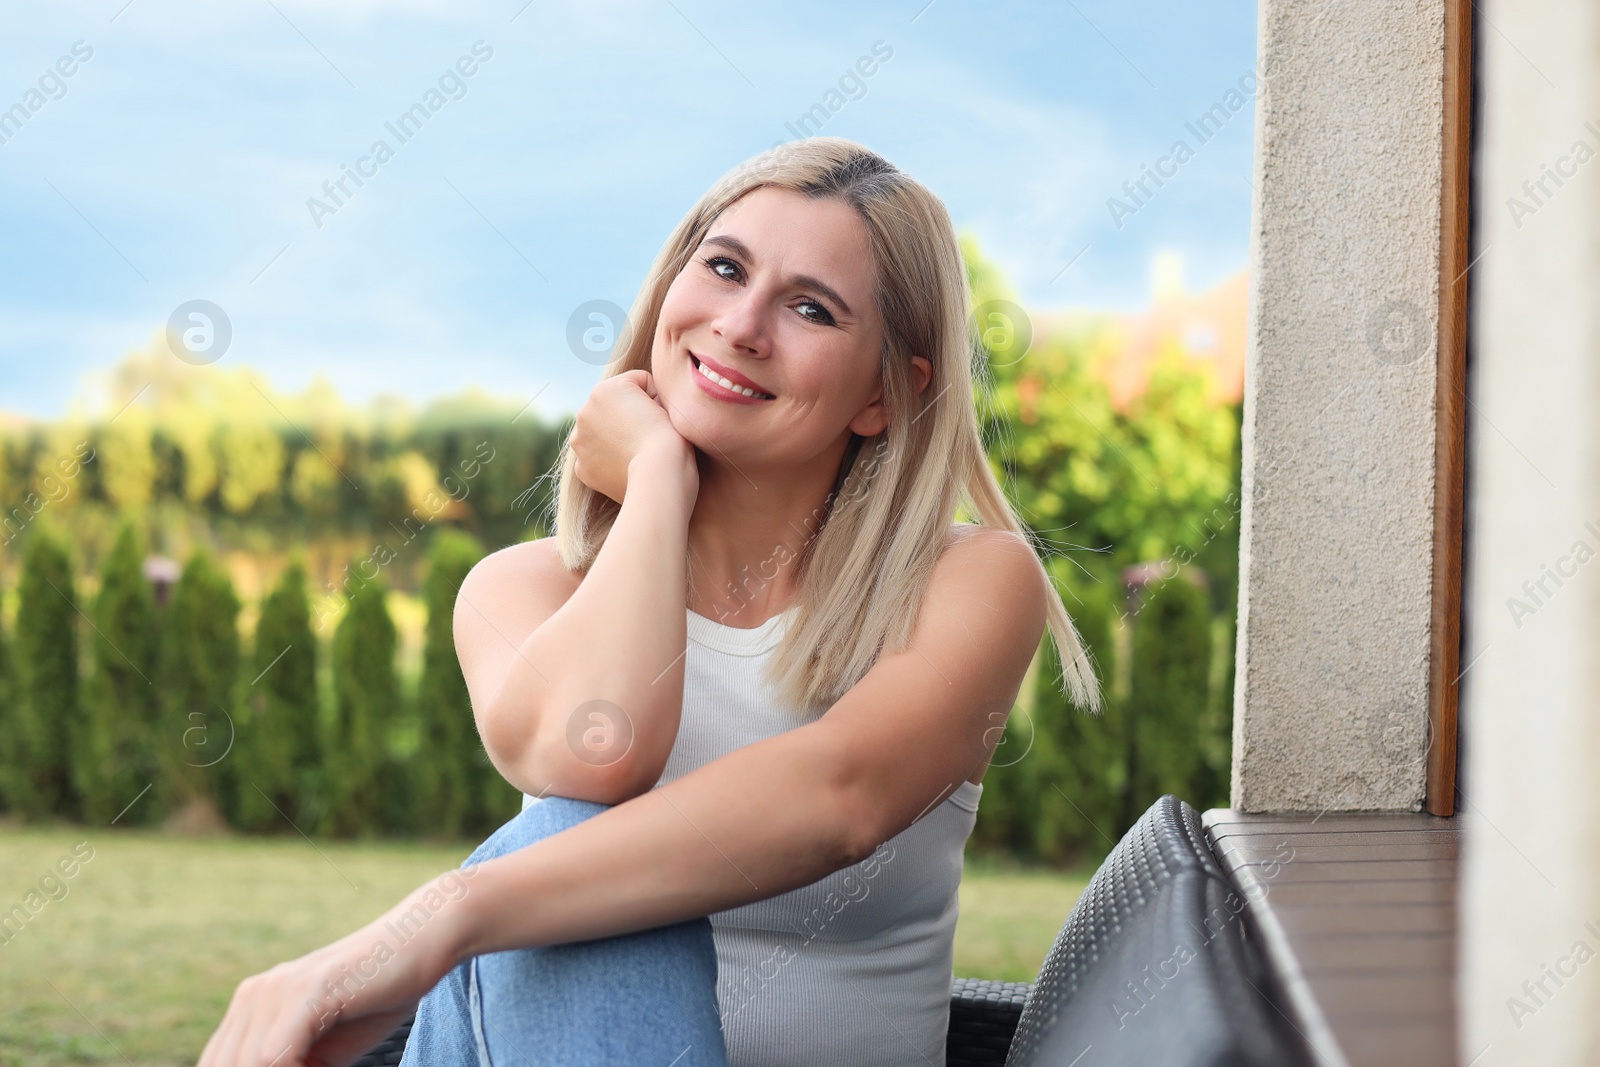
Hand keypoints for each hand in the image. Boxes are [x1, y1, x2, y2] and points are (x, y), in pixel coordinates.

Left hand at [197, 873, 471, 1065]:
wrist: (422, 942)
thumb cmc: (378, 1000)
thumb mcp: (322, 1048)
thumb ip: (289, 1064)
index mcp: (251, 1005)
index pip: (219, 1064)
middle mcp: (254, 994)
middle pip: (226, 1065)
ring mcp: (277, 990)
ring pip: (248, 1065)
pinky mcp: (305, 993)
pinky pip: (274, 1057)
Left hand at [570, 370, 694, 504]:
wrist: (660, 474)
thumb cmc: (670, 437)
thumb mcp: (664, 400)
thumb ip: (647, 395)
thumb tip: (640, 408)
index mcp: (603, 390)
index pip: (636, 385)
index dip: (656, 400)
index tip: (661, 417)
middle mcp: (584, 412)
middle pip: (615, 409)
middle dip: (630, 418)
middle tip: (649, 436)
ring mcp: (580, 442)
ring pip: (603, 433)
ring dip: (616, 439)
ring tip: (638, 452)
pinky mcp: (583, 468)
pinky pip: (598, 458)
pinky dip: (611, 462)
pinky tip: (627, 466)